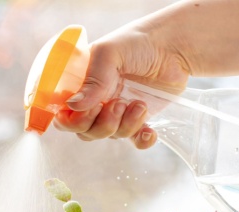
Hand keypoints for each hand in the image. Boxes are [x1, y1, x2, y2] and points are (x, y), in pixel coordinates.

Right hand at [51, 0, 238, 148]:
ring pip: (110, 136)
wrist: (175, 47)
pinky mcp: (139, 120)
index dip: (70, 121)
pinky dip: (142, 140)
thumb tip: (74, 106)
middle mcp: (96, 101)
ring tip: (140, 104)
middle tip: (118, 104)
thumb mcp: (111, 53)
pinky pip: (135, 141)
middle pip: (85, 132)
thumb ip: (93, 80)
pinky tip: (149, 131)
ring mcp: (117, 112)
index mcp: (82, 85)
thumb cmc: (139, 43)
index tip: (84, 113)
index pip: (64, 114)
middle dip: (102, 124)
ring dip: (125, 125)